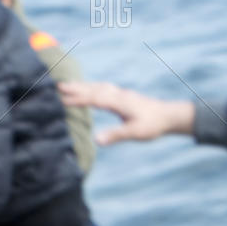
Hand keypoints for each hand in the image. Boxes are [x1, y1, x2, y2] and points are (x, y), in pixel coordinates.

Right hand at [58, 80, 193, 145]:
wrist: (169, 115)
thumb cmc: (152, 125)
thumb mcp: (135, 133)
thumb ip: (115, 135)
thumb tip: (96, 139)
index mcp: (119, 102)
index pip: (93, 99)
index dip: (76, 99)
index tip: (60, 100)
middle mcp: (118, 95)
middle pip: (93, 89)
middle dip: (75, 88)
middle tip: (57, 86)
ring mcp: (121, 94)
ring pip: (97, 87)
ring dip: (82, 86)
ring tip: (67, 85)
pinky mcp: (123, 96)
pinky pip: (103, 89)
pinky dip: (91, 87)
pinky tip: (88, 89)